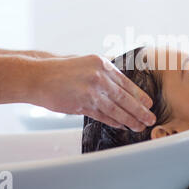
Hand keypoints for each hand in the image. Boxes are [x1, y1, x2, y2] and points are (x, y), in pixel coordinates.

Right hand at [34, 54, 155, 130]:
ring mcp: (90, 91)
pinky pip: (102, 116)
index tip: (149, 103)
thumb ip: (103, 69)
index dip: (139, 95)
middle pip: (124, 97)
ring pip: (116, 109)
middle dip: (140, 110)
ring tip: (139, 126)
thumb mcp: (85, 61)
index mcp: (102, 64)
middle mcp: (98, 77)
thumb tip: (119, 77)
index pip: (126, 82)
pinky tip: (122, 126)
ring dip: (129, 119)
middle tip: (150, 118)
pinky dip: (113, 122)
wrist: (38, 77)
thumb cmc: (61, 70)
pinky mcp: (81, 105)